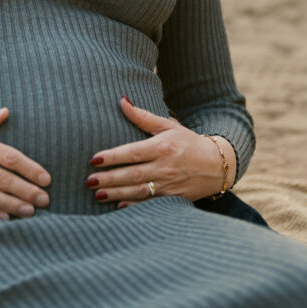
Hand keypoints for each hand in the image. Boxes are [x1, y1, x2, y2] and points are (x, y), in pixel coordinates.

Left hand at [85, 95, 235, 206]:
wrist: (218, 164)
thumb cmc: (189, 142)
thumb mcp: (168, 126)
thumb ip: (142, 117)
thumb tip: (121, 100)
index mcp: (162, 147)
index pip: (132, 153)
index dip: (112, 157)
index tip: (93, 159)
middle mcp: (164, 167)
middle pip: (132, 175)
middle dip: (109, 179)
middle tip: (88, 181)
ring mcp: (169, 186)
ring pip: (139, 192)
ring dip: (117, 194)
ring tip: (97, 195)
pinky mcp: (174, 199)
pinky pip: (151, 204)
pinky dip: (135, 206)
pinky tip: (119, 206)